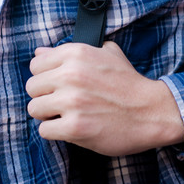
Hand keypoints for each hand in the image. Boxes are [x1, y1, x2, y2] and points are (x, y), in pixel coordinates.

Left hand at [25, 41, 183, 155]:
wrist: (151, 111)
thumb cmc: (128, 83)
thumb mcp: (105, 54)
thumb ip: (70, 51)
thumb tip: (39, 52)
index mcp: (76, 53)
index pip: (36, 64)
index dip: (45, 76)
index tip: (57, 84)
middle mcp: (71, 74)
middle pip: (32, 87)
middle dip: (45, 96)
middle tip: (62, 102)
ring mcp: (72, 101)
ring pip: (34, 109)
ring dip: (48, 115)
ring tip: (66, 115)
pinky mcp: (75, 127)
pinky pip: (45, 130)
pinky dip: (55, 131)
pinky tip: (71, 127)